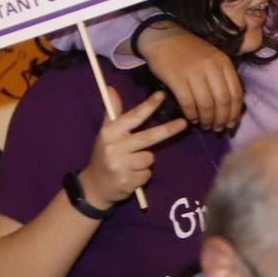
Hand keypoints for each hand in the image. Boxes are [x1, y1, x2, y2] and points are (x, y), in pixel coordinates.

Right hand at [76, 90, 186, 210]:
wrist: (94, 187)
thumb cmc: (104, 155)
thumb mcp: (106, 133)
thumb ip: (113, 113)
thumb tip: (110, 89)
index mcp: (110, 133)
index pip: (133, 117)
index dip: (148, 105)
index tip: (161, 94)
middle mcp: (114, 148)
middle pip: (148, 137)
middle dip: (168, 130)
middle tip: (184, 123)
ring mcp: (120, 165)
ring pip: (150, 158)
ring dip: (145, 162)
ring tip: (131, 164)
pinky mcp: (127, 181)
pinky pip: (147, 174)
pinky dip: (142, 175)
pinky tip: (130, 176)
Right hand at [136, 21, 244, 128]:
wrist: (164, 38)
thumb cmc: (191, 51)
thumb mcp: (213, 59)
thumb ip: (223, 77)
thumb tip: (232, 106)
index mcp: (224, 62)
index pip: (236, 92)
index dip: (235, 112)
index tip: (232, 124)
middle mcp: (211, 67)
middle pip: (222, 100)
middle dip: (222, 119)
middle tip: (218, 129)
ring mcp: (194, 72)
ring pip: (206, 104)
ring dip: (207, 119)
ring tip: (205, 126)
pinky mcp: (176, 79)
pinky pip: (188, 102)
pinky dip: (191, 114)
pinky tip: (192, 119)